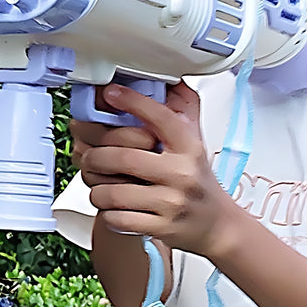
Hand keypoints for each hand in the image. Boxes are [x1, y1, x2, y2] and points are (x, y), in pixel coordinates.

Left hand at [81, 81, 237, 255]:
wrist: (217, 226)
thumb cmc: (198, 181)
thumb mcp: (195, 143)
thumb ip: (181, 111)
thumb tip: (168, 78)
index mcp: (189, 147)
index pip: (159, 117)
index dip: (132, 102)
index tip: (111, 93)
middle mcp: (182, 173)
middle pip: (123, 158)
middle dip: (95, 157)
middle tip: (89, 157)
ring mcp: (171, 203)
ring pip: (113, 192)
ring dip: (96, 188)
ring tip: (98, 185)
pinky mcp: (161, 228)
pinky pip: (117, 218)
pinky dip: (106, 213)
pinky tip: (112, 207)